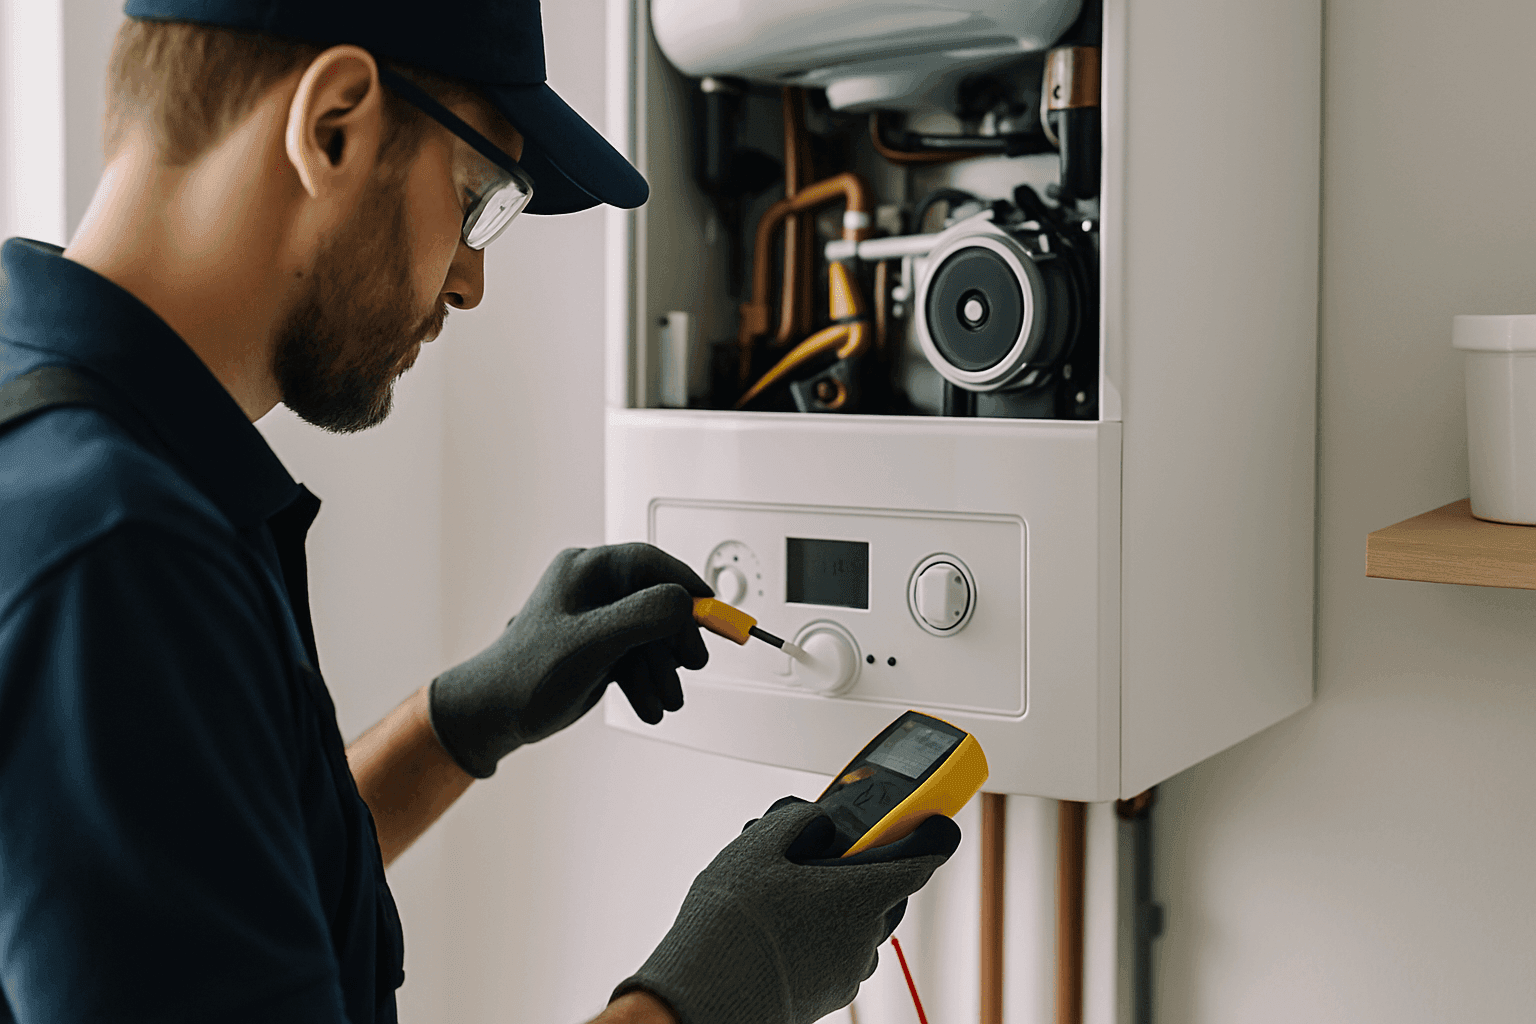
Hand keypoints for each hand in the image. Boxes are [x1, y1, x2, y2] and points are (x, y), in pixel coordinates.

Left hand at [428, 544, 711, 776]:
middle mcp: (593, 590)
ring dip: (663, 671)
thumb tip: (684, 601)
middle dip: (674, 641)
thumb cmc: (526, 674)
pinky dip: (647, 683)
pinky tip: (648, 706)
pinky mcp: (601, 648)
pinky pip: (639, 659)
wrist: (495, 716)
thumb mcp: (592, 642)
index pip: (650, 563)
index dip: (686, 584)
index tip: (712, 609)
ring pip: (651, 637)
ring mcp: (598, 620)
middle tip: (692, 664)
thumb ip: (641, 617)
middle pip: (658, 602)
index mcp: (585, 570)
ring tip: (666, 701)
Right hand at [613, 798, 960, 1023]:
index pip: (923, 859)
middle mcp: (866, 937)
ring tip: (781, 887)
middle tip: (821, 848)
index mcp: (863, 894)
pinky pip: (837, 950)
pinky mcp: (827, 994)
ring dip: (835, 900)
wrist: (702, 996)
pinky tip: (777, 922)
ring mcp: (849, 971)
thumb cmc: (733, 923)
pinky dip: (820, 930)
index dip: (930, 834)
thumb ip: (796, 821)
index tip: (932, 819)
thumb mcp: (757, 846)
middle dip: (863, 865)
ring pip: (859, 921)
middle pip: (887, 889)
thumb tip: (817, 821)